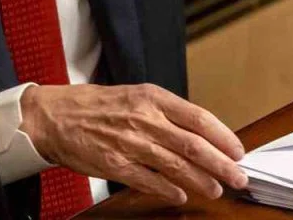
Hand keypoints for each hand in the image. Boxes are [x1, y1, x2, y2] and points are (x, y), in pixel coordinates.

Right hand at [20, 83, 247, 204]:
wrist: (53, 116)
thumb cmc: (94, 106)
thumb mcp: (134, 97)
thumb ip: (164, 113)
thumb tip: (198, 134)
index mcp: (152, 97)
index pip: (198, 118)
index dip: (222, 136)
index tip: (238, 150)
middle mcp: (144, 118)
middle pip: (193, 145)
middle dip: (221, 163)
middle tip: (239, 176)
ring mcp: (129, 142)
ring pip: (175, 165)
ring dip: (201, 180)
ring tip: (216, 189)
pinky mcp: (114, 164)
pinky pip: (148, 180)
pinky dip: (168, 190)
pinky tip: (181, 195)